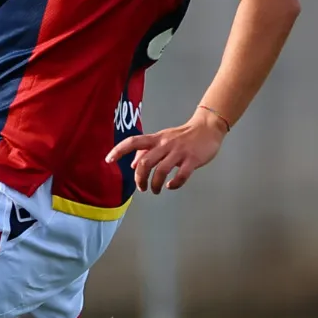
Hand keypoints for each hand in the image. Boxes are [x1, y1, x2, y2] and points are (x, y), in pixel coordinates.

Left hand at [105, 109, 228, 193]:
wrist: (208, 128)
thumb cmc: (183, 136)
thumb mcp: (162, 139)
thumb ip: (147, 150)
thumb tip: (133, 165)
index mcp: (156, 139)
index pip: (133, 142)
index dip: (119, 150)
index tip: (108, 160)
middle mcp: (165, 145)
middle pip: (145, 162)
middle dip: (139, 178)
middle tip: (141, 187)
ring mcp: (179, 152)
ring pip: (161, 170)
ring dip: (154, 184)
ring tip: (155, 190)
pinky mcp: (192, 160)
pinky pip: (181, 175)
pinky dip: (174, 184)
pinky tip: (171, 186)